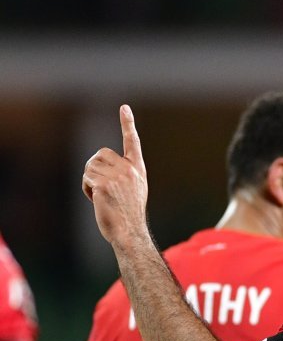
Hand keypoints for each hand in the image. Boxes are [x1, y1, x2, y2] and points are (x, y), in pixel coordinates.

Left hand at [82, 105, 147, 245]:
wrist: (130, 232)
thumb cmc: (129, 216)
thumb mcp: (132, 191)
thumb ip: (122, 175)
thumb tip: (98, 169)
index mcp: (138, 170)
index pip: (132, 142)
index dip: (128, 124)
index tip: (124, 108)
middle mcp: (129, 170)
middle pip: (100, 154)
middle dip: (95, 168)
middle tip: (103, 188)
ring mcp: (117, 177)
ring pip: (90, 166)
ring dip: (90, 180)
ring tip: (102, 197)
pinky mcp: (104, 184)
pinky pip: (86, 178)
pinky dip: (87, 189)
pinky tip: (98, 201)